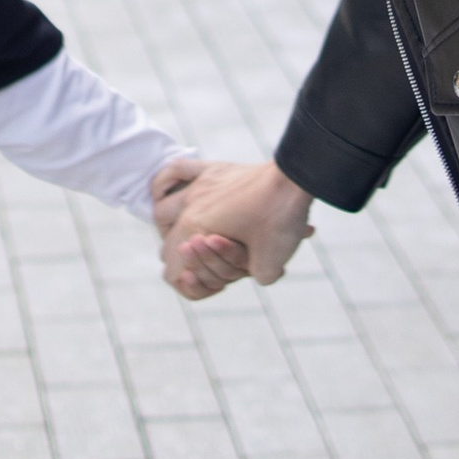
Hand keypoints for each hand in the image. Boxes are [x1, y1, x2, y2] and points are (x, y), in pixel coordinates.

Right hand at [160, 159, 311, 300]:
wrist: (295, 180)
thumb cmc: (281, 220)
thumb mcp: (269, 267)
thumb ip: (253, 277)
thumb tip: (253, 273)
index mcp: (196, 230)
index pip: (172, 271)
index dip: (190, 287)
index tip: (215, 286)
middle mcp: (189, 207)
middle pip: (167, 246)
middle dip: (185, 262)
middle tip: (215, 266)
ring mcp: (199, 186)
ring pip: (162, 211)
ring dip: (172, 228)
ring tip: (195, 240)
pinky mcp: (213, 170)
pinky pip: (176, 171)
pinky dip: (167, 184)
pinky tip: (171, 192)